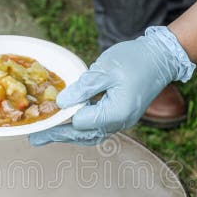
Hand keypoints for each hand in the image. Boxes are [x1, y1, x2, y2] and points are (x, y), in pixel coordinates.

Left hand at [29, 26, 194, 145]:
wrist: (161, 57)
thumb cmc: (135, 59)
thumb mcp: (105, 69)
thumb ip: (84, 88)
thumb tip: (61, 103)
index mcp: (116, 112)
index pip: (80, 122)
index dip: (60, 118)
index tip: (41, 118)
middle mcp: (120, 122)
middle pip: (84, 134)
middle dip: (58, 135)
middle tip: (34, 139)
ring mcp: (122, 121)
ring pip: (90, 134)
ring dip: (68, 135)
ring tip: (46, 136)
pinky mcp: (121, 116)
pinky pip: (98, 127)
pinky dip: (81, 128)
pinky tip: (67, 126)